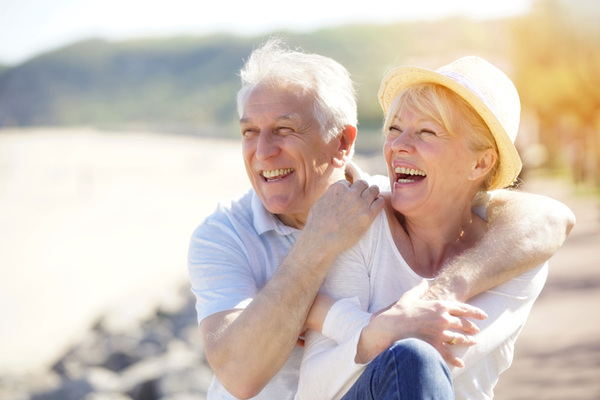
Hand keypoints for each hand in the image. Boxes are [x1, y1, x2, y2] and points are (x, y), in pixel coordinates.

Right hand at [303, 179, 384, 254]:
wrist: (321, 241)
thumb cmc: (317, 224)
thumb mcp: (319, 202)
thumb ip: (329, 194)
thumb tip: (334, 193)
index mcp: (338, 188)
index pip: (348, 183)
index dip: (349, 190)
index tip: (349, 197)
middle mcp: (350, 193)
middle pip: (363, 183)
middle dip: (362, 189)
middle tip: (362, 197)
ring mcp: (360, 204)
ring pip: (374, 190)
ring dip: (373, 194)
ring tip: (371, 200)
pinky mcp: (368, 216)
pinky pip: (380, 202)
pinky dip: (378, 203)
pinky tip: (375, 207)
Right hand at [357, 280, 487, 367]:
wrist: (390, 327)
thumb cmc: (399, 311)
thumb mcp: (409, 296)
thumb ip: (419, 289)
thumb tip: (424, 281)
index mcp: (439, 306)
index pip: (463, 308)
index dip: (475, 312)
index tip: (483, 315)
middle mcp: (443, 319)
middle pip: (464, 323)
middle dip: (472, 327)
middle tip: (476, 329)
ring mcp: (440, 334)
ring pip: (460, 339)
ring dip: (468, 341)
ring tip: (472, 342)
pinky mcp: (434, 346)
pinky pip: (449, 354)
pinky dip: (456, 360)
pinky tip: (461, 363)